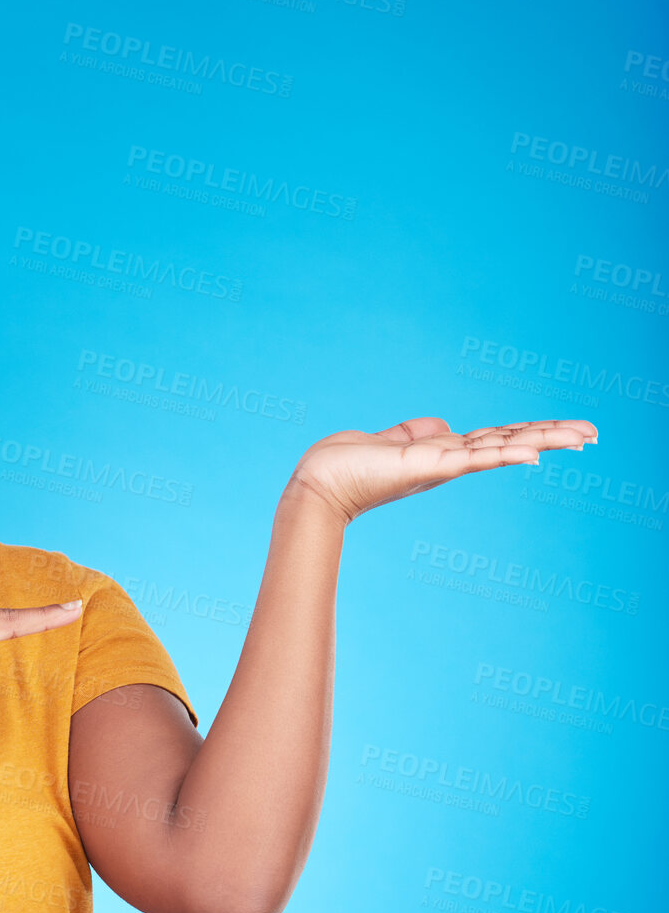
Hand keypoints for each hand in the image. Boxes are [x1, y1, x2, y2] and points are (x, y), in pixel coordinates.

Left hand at [288, 416, 599, 524]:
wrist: (317, 484)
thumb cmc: (344, 465)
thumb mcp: (388, 440)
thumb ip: (415, 432)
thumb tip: (442, 427)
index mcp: (441, 452)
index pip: (495, 438)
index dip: (529, 431)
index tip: (566, 429)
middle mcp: (448, 461)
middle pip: (510, 442)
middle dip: (551, 436)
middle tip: (595, 434)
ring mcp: (442, 465)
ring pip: (502, 449)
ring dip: (543, 441)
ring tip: (583, 437)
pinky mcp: (428, 466)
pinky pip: (474, 458)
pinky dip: (505, 453)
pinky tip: (535, 451)